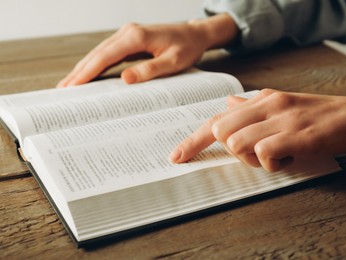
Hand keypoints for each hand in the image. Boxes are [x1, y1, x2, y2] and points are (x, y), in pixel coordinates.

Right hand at [57, 14, 237, 86]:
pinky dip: (96, 64)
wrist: (195, 34)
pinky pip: (108, 52)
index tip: (73, 86)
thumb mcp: (174, 62)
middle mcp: (128, 32)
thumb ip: (151, 70)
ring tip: (70, 84)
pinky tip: (89, 74)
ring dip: (84, 67)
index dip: (87, 72)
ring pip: (100, 52)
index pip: (105, 56)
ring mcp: (127, 34)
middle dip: (79, 71)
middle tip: (63, 89)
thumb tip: (125, 80)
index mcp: (136, 37)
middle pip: (97, 53)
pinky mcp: (130, 39)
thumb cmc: (187, 48)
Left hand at [170, 89, 345, 171]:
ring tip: (280, 154)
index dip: (193, 140)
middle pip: (221, 131)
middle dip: (232, 150)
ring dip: (254, 158)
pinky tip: (292, 157)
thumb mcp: (284, 105)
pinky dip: (274, 163)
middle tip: (259, 152)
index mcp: (263, 99)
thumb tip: (228, 105)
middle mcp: (268, 105)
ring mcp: (282, 119)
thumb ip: (253, 107)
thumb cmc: (321, 116)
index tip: (178, 156)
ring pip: (239, 144)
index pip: (217, 119)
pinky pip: (265, 154)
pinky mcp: (297, 135)